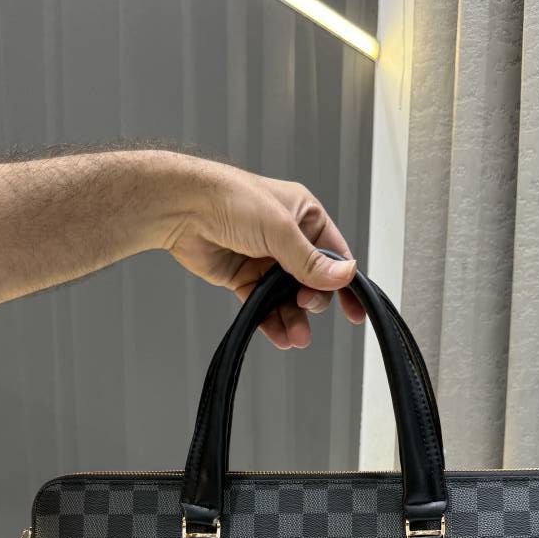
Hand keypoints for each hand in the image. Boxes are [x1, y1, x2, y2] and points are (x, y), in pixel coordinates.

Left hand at [156, 156, 366, 348]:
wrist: (184, 208)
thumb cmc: (232, 199)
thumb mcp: (281, 229)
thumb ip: (311, 260)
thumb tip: (344, 276)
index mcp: (305, 218)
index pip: (335, 256)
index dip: (345, 283)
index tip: (354, 311)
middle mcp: (288, 239)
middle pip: (312, 282)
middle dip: (312, 301)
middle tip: (305, 305)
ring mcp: (266, 260)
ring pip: (287, 298)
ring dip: (293, 318)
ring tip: (296, 337)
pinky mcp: (244, 278)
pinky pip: (263, 305)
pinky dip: (272, 322)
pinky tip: (280, 336)